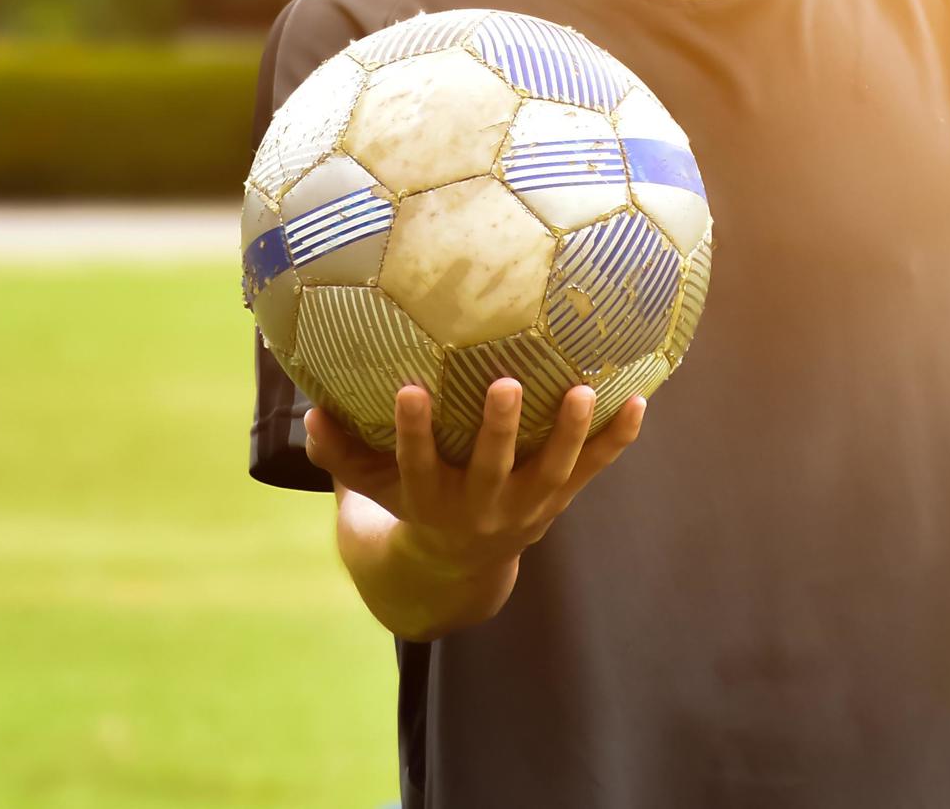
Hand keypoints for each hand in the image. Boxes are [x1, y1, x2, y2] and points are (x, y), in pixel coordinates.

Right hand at [304, 379, 645, 572]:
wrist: (459, 567)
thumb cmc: (410, 504)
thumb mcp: (368, 490)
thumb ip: (338, 452)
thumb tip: (310, 412)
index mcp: (429, 498)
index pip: (416, 463)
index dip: (413, 431)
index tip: (409, 390)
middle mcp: (479, 505)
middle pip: (490, 468)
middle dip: (497, 429)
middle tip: (503, 383)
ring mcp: (524, 505)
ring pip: (549, 471)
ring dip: (566, 432)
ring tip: (581, 390)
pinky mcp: (558, 499)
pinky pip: (592, 469)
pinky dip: (616, 439)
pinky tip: (639, 400)